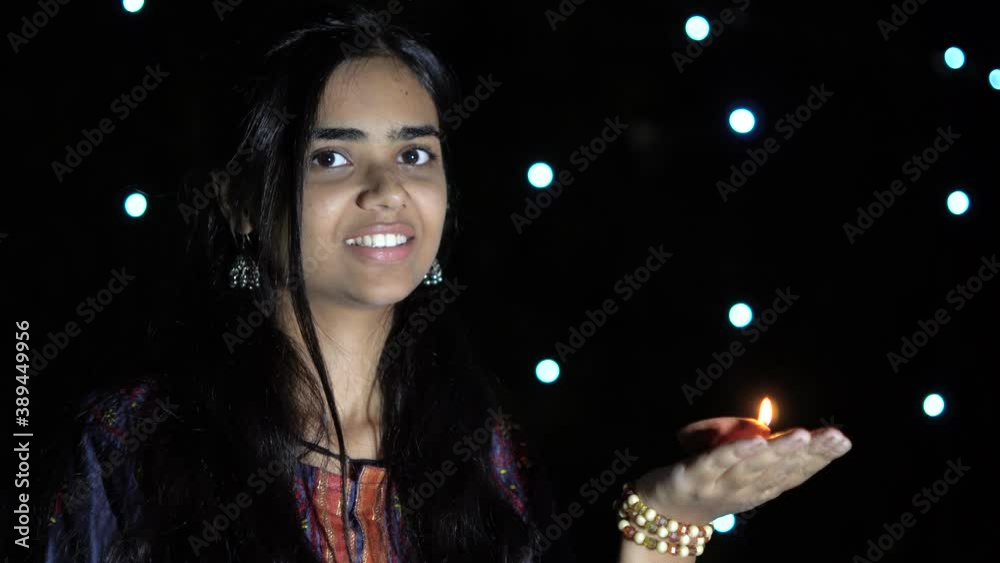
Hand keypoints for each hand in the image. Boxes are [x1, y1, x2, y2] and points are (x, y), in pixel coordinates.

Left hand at [633, 424, 851, 524]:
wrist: (660, 512)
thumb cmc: (704, 485)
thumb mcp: (736, 472)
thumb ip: (757, 452)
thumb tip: (771, 427)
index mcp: (758, 489)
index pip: (794, 473)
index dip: (820, 458)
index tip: (843, 440)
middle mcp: (743, 491)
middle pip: (781, 470)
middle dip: (811, 453)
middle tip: (836, 437)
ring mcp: (718, 485)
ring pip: (754, 468)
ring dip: (780, 452)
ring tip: (803, 436)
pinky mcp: (692, 477)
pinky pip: (717, 462)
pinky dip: (738, 452)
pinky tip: (757, 442)